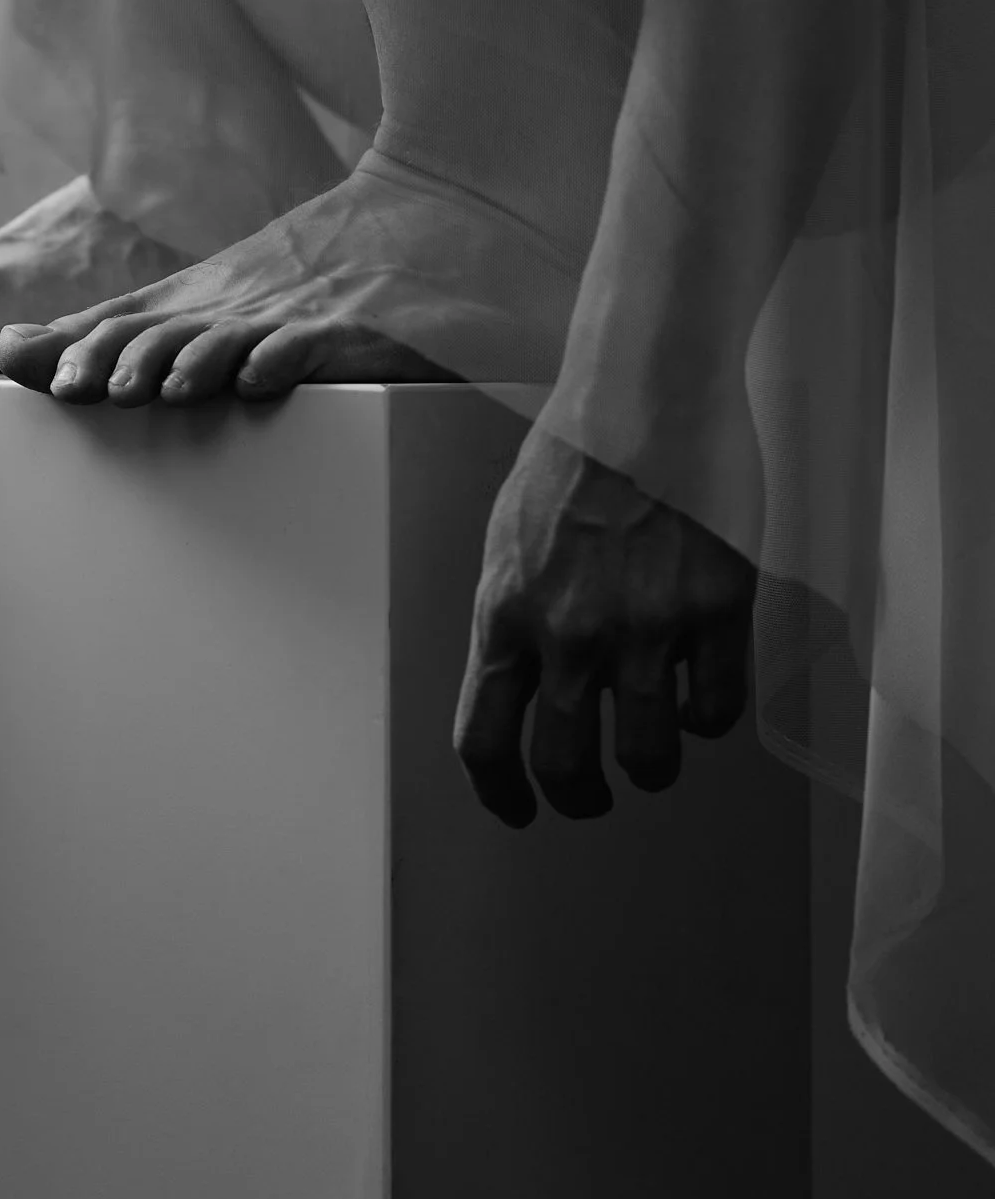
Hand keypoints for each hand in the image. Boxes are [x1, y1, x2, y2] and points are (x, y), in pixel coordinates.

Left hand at [454, 420, 755, 821]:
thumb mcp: (511, 535)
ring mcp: (646, 628)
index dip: (500, 794)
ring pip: (652, 758)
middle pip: (566, 767)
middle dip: (580, 797)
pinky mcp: (715, 615)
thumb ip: (517, 613)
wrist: (646, 389)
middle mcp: (568, 632)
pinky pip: (717, 714)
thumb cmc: (575, 451)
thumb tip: (528, 683)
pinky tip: (703, 685)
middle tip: (595, 794)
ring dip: (653, 766)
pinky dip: (710, 716)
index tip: (517, 809)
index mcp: (505, 610)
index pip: (482, 738)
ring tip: (657, 747)